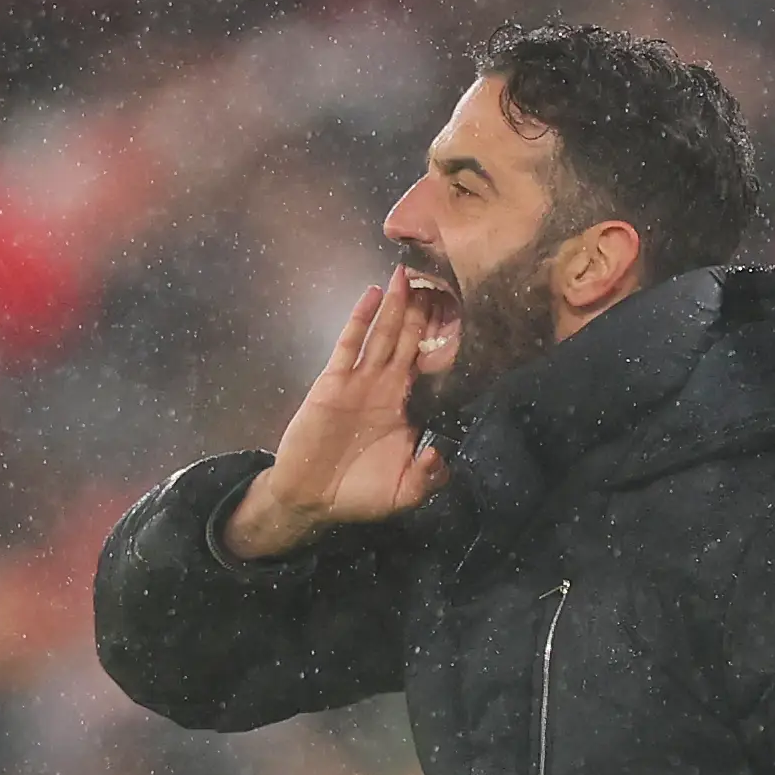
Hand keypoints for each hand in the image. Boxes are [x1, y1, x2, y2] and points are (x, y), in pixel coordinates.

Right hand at [223, 266, 449, 559]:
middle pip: (409, 341)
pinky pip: (349, 344)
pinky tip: (372, 294)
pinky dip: (360, 318)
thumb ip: (429, 475)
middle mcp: (386, 387)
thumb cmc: (360, 495)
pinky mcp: (333, 381)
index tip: (463, 314)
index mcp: (406, 407)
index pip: (430, 366)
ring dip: (396, 305)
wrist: (311, 499)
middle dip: (423, 312)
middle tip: (440, 277)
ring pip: (383, 335)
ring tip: (409, 274)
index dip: (444, 342)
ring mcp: (359, 381)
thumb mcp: (404, 492)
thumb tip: (442, 454)